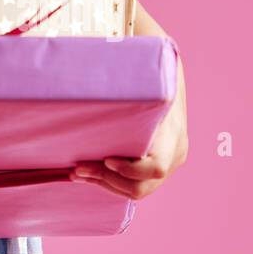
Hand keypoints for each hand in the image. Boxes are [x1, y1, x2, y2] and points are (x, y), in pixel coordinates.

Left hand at [70, 29, 187, 199]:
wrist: (171, 74)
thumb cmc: (150, 71)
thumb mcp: (140, 72)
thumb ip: (116, 74)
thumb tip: (79, 62)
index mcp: (172, 131)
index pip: (156, 166)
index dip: (130, 170)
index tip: (105, 159)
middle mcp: (176, 150)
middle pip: (144, 185)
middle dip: (108, 180)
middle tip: (78, 169)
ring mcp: (170, 161)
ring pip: (139, 190)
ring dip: (106, 184)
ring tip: (77, 173)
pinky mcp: (160, 165)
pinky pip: (137, 184)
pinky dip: (112, 181)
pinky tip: (88, 173)